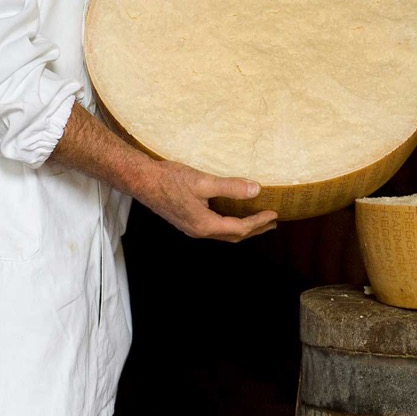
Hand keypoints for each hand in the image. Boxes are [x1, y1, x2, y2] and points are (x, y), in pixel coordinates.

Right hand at [137, 159, 277, 241]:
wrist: (142, 181)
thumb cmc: (170, 179)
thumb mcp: (203, 181)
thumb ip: (230, 187)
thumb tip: (256, 190)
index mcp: (204, 225)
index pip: (240, 228)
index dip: (259, 222)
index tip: (274, 214)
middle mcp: (199, 231)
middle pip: (234, 236)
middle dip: (255, 230)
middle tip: (272, 223)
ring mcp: (191, 228)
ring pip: (223, 234)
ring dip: (242, 229)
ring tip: (257, 221)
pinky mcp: (186, 222)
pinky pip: (214, 229)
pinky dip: (229, 225)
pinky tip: (231, 215)